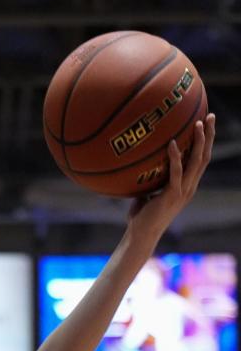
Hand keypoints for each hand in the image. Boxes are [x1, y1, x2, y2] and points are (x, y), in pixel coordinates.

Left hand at [125, 114, 214, 247]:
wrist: (141, 235)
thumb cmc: (141, 215)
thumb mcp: (148, 192)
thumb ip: (150, 177)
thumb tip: (139, 161)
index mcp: (187, 185)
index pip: (201, 159)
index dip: (206, 141)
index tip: (207, 122)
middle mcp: (189, 187)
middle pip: (204, 157)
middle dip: (209, 135)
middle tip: (210, 115)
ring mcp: (183, 191)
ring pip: (196, 162)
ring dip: (199, 142)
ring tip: (198, 124)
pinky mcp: (172, 195)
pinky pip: (176, 173)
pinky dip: (175, 157)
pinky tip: (172, 143)